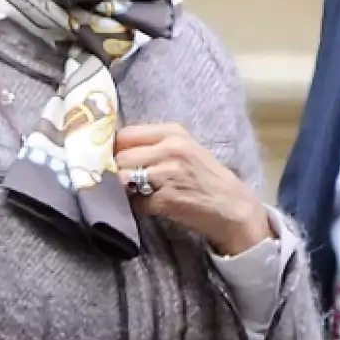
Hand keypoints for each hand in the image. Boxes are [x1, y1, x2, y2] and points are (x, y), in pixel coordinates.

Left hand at [114, 123, 271, 254]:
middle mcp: (171, 149)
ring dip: (120, 189)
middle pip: (120, 156)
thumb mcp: (182, 150)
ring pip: (123, 178)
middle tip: (114, 180)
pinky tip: (144, 206)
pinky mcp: (168, 199)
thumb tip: (109, 148)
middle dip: (113, 170)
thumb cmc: (204, 177)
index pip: (124, 134)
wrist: (234, 208)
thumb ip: (151, 145)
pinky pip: (136, 202)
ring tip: (128, 193)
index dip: (110, 148)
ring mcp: (169, 174)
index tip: (104, 158)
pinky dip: (134, 206)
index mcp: (172, 132)